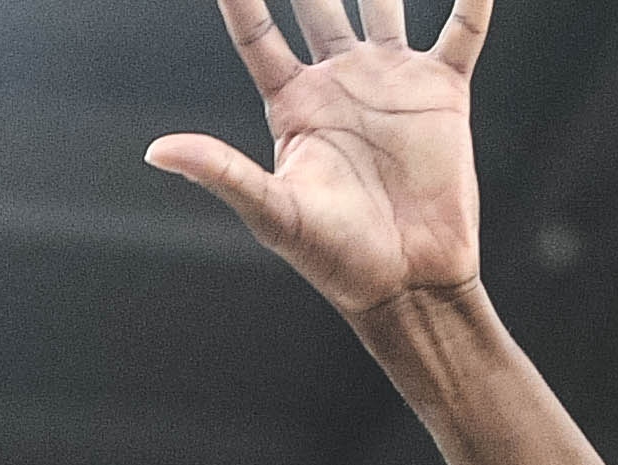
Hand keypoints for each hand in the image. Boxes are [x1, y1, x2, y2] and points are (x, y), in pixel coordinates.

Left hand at [147, 0, 490, 327]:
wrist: (409, 282)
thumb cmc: (336, 259)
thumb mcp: (274, 213)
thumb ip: (222, 172)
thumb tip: (156, 150)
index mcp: (293, 104)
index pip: (258, 32)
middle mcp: (340, 82)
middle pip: (316, 2)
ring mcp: (391, 81)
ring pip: (383, 1)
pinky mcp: (442, 93)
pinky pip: (461, 31)